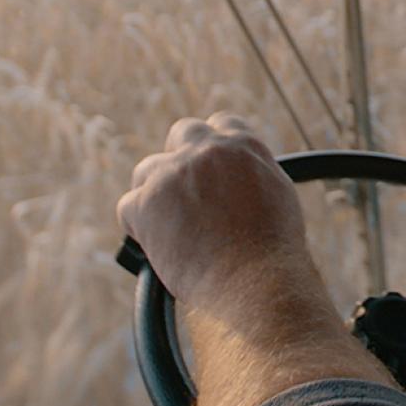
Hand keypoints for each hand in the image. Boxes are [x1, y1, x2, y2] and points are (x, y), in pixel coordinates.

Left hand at [117, 112, 308, 309]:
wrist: (255, 282)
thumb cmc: (271, 251)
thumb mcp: (277, 195)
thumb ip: (252, 173)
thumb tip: (236, 176)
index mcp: (243, 145)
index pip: (221, 123)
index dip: (212, 146)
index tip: (209, 165)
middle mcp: (206, 150)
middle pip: (181, 133)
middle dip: (180, 158)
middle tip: (183, 190)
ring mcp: (172, 173)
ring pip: (147, 170)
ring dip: (155, 193)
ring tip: (170, 226)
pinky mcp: (145, 202)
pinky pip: (129, 207)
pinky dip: (139, 226)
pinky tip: (157, 245)